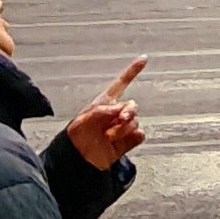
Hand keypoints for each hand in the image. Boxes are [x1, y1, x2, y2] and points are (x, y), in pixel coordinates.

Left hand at [65, 57, 146, 171]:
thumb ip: (102, 111)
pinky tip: (120, 141)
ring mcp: (121, 128)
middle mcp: (115, 114)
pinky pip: (139, 135)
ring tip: (109, 137)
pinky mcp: (126, 142)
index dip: (132, 71)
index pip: (121, 84)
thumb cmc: (76, 137)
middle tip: (120, 119)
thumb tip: (120, 109)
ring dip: (124, 128)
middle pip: (132, 106)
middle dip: (128, 111)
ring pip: (135, 122)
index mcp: (104, 103)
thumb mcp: (83, 120)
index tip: (144, 58)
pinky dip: (133, 137)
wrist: (77, 160)